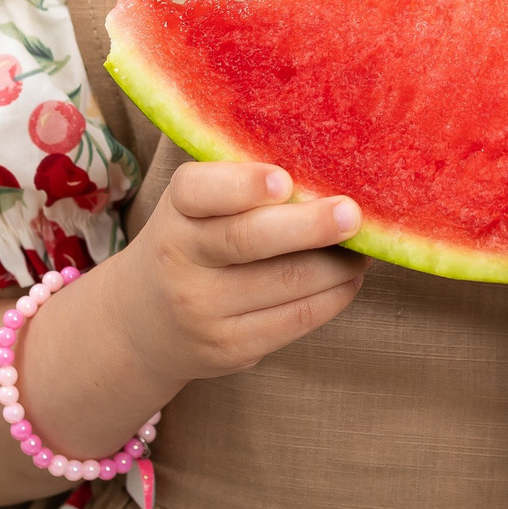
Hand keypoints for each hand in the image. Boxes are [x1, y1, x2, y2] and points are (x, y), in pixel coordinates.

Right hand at [100, 161, 368, 390]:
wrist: (143, 323)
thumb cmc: (192, 241)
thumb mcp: (194, 206)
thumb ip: (240, 180)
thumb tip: (324, 161)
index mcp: (176, 211)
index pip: (198, 190)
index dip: (242, 184)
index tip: (283, 180)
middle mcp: (181, 258)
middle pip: (249, 239)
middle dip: (309, 226)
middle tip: (353, 214)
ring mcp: (204, 309)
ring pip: (285, 283)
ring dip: (337, 264)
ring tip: (365, 245)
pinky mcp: (230, 347)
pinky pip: (295, 320)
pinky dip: (333, 296)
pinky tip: (350, 278)